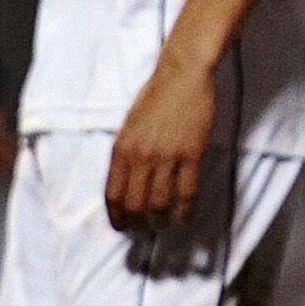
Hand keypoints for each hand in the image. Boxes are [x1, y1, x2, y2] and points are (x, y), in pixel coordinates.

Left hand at [106, 58, 215, 233]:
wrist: (182, 75)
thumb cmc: (156, 96)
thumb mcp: (130, 125)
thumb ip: (127, 153)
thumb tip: (127, 180)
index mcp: (121, 149)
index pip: (113, 194)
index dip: (116, 216)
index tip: (122, 227)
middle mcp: (140, 156)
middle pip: (135, 204)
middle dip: (139, 223)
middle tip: (146, 230)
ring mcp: (166, 155)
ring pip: (161, 202)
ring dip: (164, 219)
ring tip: (167, 224)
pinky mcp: (191, 153)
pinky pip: (188, 191)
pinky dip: (187, 209)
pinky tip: (187, 215)